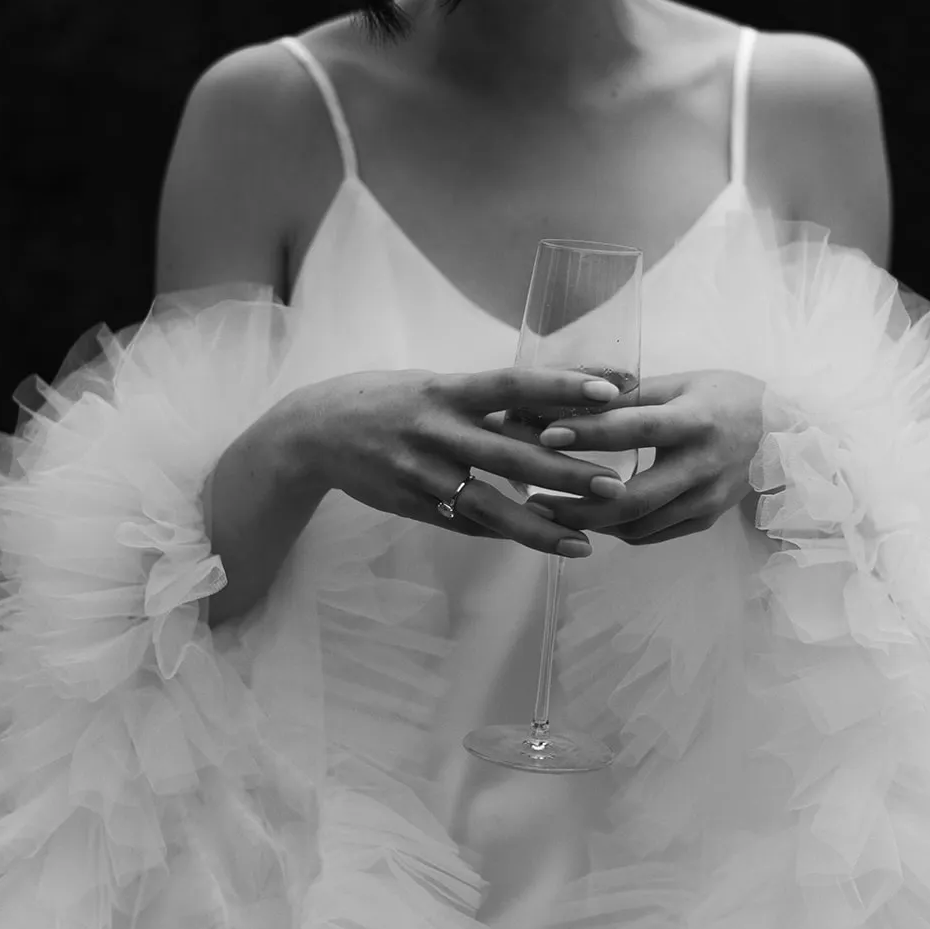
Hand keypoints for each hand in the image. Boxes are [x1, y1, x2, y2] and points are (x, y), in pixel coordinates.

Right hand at [290, 368, 630, 557]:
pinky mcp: (413, 504)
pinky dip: (504, 534)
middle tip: (615, 485)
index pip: (513, 383)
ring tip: (585, 541)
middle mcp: (436, 429)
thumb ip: (490, 399)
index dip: (561, 386)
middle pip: (510, 452)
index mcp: (447, 389)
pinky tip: (543, 544)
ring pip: (489, 504)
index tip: (610, 392)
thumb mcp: (436, 386)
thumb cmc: (390, 400)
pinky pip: (466, 524)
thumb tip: (561, 403)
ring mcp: (422, 472)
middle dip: (566, 471)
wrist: (314, 433)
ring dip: (540, 525)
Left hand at [527, 371, 765, 544]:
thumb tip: (570, 395)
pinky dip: (616, 529)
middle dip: (578, 505)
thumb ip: (631, 395)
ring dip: (590, 523)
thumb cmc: (724, 398)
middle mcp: (702, 466)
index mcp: (695, 421)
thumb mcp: (681, 383)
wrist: (783, 432)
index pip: (634, 429)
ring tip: (550, 513)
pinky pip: (651, 534)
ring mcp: (706, 500)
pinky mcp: (705, 520)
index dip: (589, 434)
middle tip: (536, 500)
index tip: (545, 436)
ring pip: (638, 525)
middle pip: (633, 498)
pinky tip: (588, 518)